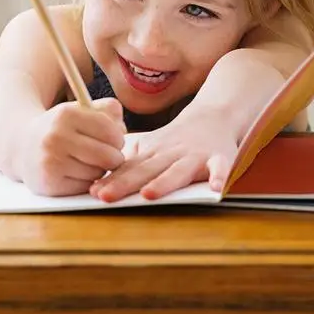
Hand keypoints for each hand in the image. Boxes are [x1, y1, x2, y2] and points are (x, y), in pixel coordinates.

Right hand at [13, 98, 125, 195]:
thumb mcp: (81, 110)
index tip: (114, 140)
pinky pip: (84, 186)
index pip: (110, 131)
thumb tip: (122, 129)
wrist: (23, 145)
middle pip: (107, 156)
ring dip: (99, 170)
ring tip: (88, 161)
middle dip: (114, 157)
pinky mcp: (49, 183)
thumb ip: (109, 110)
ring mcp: (51, 162)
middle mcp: (56, 137)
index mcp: (66, 114)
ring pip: (97, 173)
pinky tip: (76, 172)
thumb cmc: (62, 127)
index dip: (118, 138)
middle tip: (109, 155)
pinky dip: (86, 181)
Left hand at [88, 105, 238, 202]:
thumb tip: (100, 184)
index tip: (93, 192)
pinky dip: (219, 176)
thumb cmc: (178, 139)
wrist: (215, 116)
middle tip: (105, 196)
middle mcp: (171, 154)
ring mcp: (195, 156)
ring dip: (164, 182)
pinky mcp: (219, 157)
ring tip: (149, 194)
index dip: (112, 180)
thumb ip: (133, 163)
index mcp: (154, 152)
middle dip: (126, 183)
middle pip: (147, 170)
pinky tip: (216, 189)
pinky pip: (221, 167)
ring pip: (178, 170)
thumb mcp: (153, 146)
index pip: (129, 168)